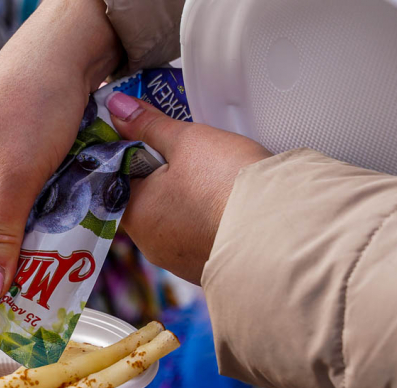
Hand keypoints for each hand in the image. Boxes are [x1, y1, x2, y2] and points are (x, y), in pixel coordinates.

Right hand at [0, 0, 119, 302]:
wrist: (67, 51)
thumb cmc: (34, 103)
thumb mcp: (19, 176)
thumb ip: (1, 236)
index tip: (2, 314)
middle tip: (35, 298)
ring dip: (19, 248)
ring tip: (49, 273)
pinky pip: (8, 211)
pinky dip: (29, 226)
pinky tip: (52, 241)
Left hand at [105, 93, 272, 283]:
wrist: (278, 231)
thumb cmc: (227, 185)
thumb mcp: (186, 140)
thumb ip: (148, 125)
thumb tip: (118, 109)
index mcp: (135, 213)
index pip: (119, 178)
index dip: (137, 153)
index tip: (155, 139)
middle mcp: (150, 244)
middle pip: (147, 200)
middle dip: (164, 177)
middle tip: (192, 156)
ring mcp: (179, 260)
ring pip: (174, 220)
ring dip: (187, 200)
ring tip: (214, 180)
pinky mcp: (207, 268)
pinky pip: (199, 238)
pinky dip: (208, 221)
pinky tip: (226, 206)